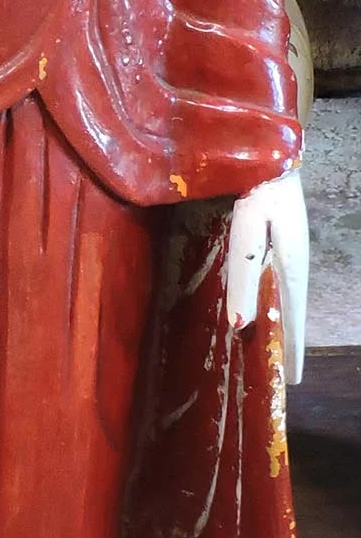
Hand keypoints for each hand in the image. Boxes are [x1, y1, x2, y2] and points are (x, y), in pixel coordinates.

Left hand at [227, 168, 308, 383]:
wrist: (273, 157)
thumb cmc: (258, 194)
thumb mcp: (246, 235)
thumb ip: (244, 277)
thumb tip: (241, 324)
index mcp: (291, 271)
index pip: (294, 321)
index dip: (293, 351)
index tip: (293, 380)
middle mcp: (296, 267)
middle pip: (294, 314)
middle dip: (291, 344)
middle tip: (288, 375)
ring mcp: (293, 254)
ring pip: (288, 300)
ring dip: (285, 325)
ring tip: (279, 349)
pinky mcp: (285, 244)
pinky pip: (282, 285)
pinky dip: (279, 305)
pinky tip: (270, 308)